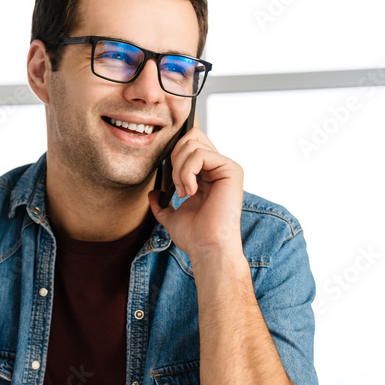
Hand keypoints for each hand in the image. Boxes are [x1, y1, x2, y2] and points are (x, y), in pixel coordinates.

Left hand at [148, 118, 244, 262]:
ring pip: (193, 144)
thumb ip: (162, 204)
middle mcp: (217, 168)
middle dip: (175, 157)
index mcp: (206, 175)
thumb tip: (153, 193)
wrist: (207, 248)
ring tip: (184, 192)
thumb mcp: (171, 218)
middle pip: (192, 136)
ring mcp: (226, 167)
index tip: (167, 166)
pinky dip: (187, 172)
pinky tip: (191, 191)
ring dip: (180, 170)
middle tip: (176, 185)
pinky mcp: (231, 169)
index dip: (176, 146)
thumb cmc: (195, 236)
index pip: (190, 144)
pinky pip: (201, 154)